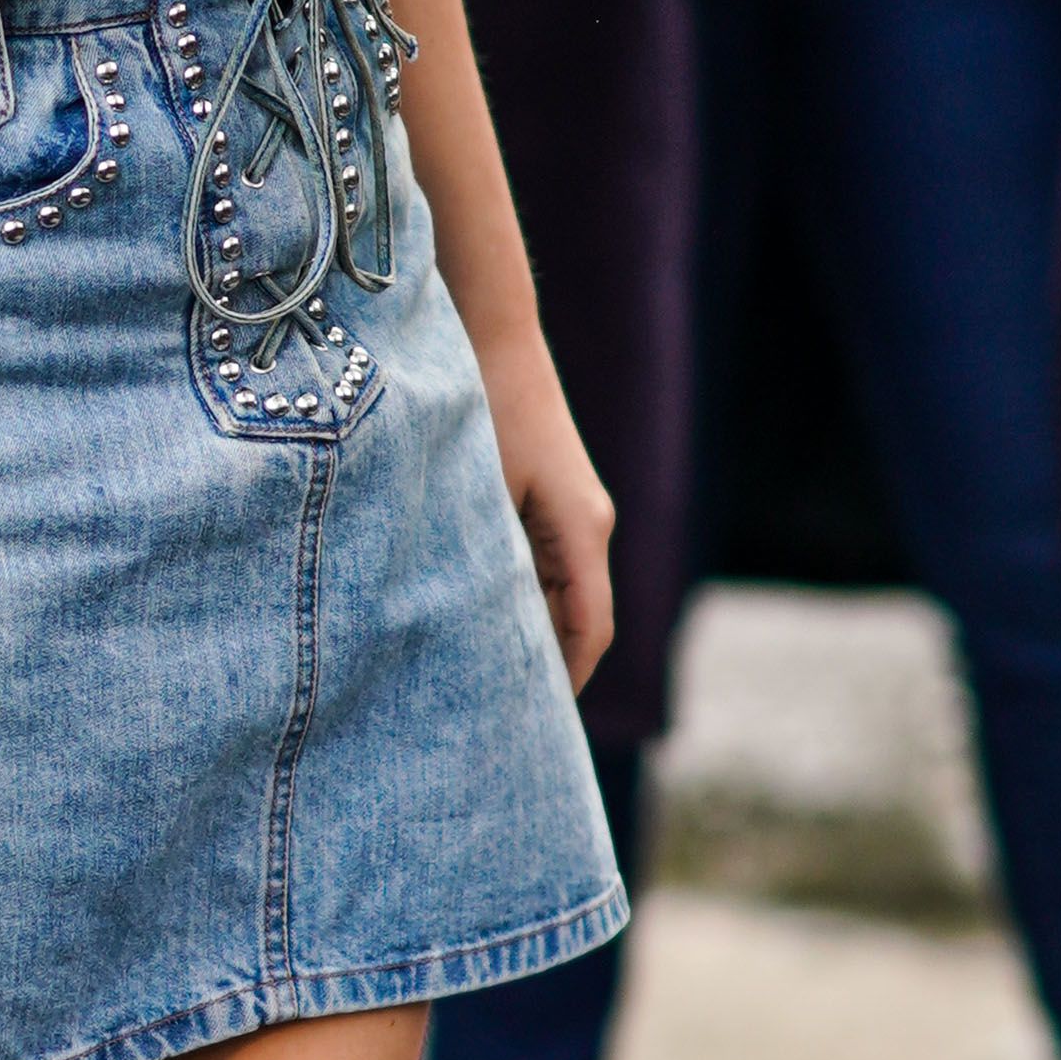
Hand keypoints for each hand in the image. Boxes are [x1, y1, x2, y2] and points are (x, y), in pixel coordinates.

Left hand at [478, 326, 617, 693]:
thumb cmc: (482, 408)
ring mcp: (577, 511)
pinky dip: (528, 598)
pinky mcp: (555, 499)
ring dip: (535, 631)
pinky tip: (485, 618)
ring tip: (490, 676)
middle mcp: (591, 523)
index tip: (537, 724)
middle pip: (582, 617)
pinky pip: (551, 565)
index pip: (590, 627)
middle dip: (550, 666)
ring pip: (565, 592)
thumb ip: (483, 561)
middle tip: (505, 716)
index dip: (568, 679)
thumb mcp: (476, 492)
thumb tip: (470, 630)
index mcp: (582, 528)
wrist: (494, 335)